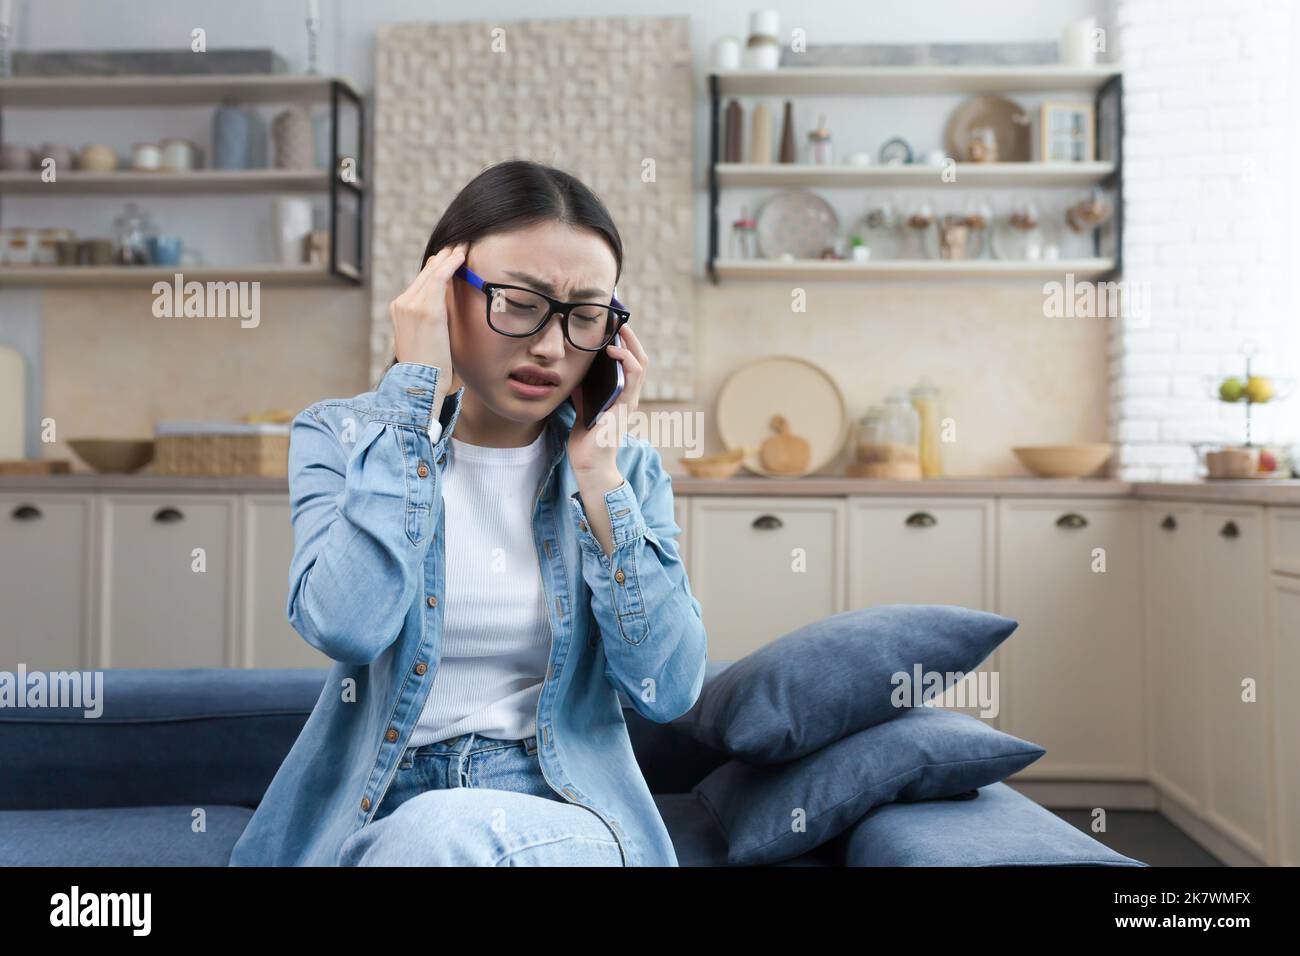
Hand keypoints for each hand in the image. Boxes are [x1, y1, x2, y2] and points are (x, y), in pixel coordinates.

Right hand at [390, 241, 466, 401]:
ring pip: (433, 273)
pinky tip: (462, 257)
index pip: (420, 282)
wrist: (419, 383)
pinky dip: (451, 265)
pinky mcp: (426, 309)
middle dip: (443, 258)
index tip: (449, 258)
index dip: (436, 268)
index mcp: (400, 310)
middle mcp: (402, 303)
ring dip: (450, 257)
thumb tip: (443, 317)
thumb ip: (430, 323)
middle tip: (459, 245)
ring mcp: (412, 304)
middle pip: (426, 273)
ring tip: (464, 246)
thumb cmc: (427, 369)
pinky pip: (439, 279)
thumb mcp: (425, 340)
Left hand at [567, 324, 646, 474]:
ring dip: (631, 343)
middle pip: (639, 358)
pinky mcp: (626, 407)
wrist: (589, 465)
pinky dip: (626, 360)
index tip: (612, 324)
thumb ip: (583, 389)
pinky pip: (633, 378)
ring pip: (640, 364)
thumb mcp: (582, 406)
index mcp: (622, 395)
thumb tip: (574, 369)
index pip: (630, 362)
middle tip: (617, 318)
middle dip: (629, 336)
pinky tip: (613, 351)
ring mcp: (630, 401)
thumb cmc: (586, 439)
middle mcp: (630, 396)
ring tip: (619, 327)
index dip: (624, 342)